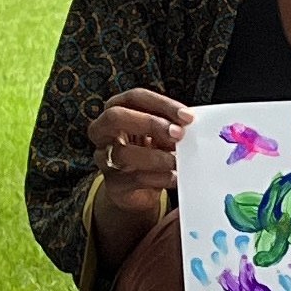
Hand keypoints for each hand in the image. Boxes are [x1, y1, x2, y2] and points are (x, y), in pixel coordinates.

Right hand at [84, 88, 194, 230]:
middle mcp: (103, 133)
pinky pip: (135, 179)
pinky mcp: (113, 185)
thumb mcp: (158, 135)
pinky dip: (160, 178)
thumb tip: (186, 123)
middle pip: (116, 117)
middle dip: (150, 123)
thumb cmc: (150, 155)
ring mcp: (104, 159)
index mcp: (116, 111)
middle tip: (178, 134)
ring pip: (123, 153)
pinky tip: (174, 177)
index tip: (186, 116)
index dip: (161, 104)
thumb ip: (168, 125)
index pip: (134, 98)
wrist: (139, 192)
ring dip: (157, 157)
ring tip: (177, 161)